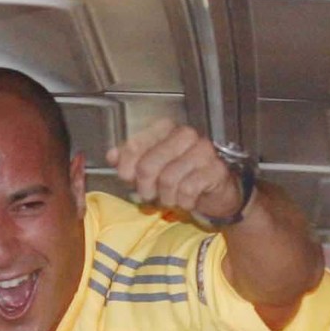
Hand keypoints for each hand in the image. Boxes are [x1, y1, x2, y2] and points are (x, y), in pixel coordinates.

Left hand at [109, 119, 248, 224]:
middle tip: (149, 195)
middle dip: (145, 188)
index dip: (126, 168)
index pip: (134, 145)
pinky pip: (188, 190)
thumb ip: (130, 160)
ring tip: (171, 199)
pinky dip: (184, 202)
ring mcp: (203, 151)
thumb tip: (112, 155)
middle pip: (148, 165)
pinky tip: (187, 201)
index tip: (127, 179)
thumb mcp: (151, 168)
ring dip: (166, 197)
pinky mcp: (216, 170)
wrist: (217, 192)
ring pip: (168, 179)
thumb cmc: (182, 177)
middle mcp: (185, 135)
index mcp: (166, 128)